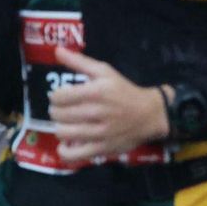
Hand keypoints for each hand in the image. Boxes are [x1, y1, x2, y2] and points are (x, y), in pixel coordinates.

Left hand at [47, 48, 170, 162]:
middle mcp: (97, 112)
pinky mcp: (102, 148)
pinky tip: (68, 144)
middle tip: (66, 110)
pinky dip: (64, 151)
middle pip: (58, 115)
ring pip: (62, 133)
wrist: (150, 114)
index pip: (58, 96)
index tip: (63, 97)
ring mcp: (99, 133)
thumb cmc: (124, 91)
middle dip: (58, 111)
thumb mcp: (105, 72)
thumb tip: (57, 50)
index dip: (56, 96)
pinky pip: (73, 155)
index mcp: (97, 92)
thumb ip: (80, 62)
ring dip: (61, 128)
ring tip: (68, 125)